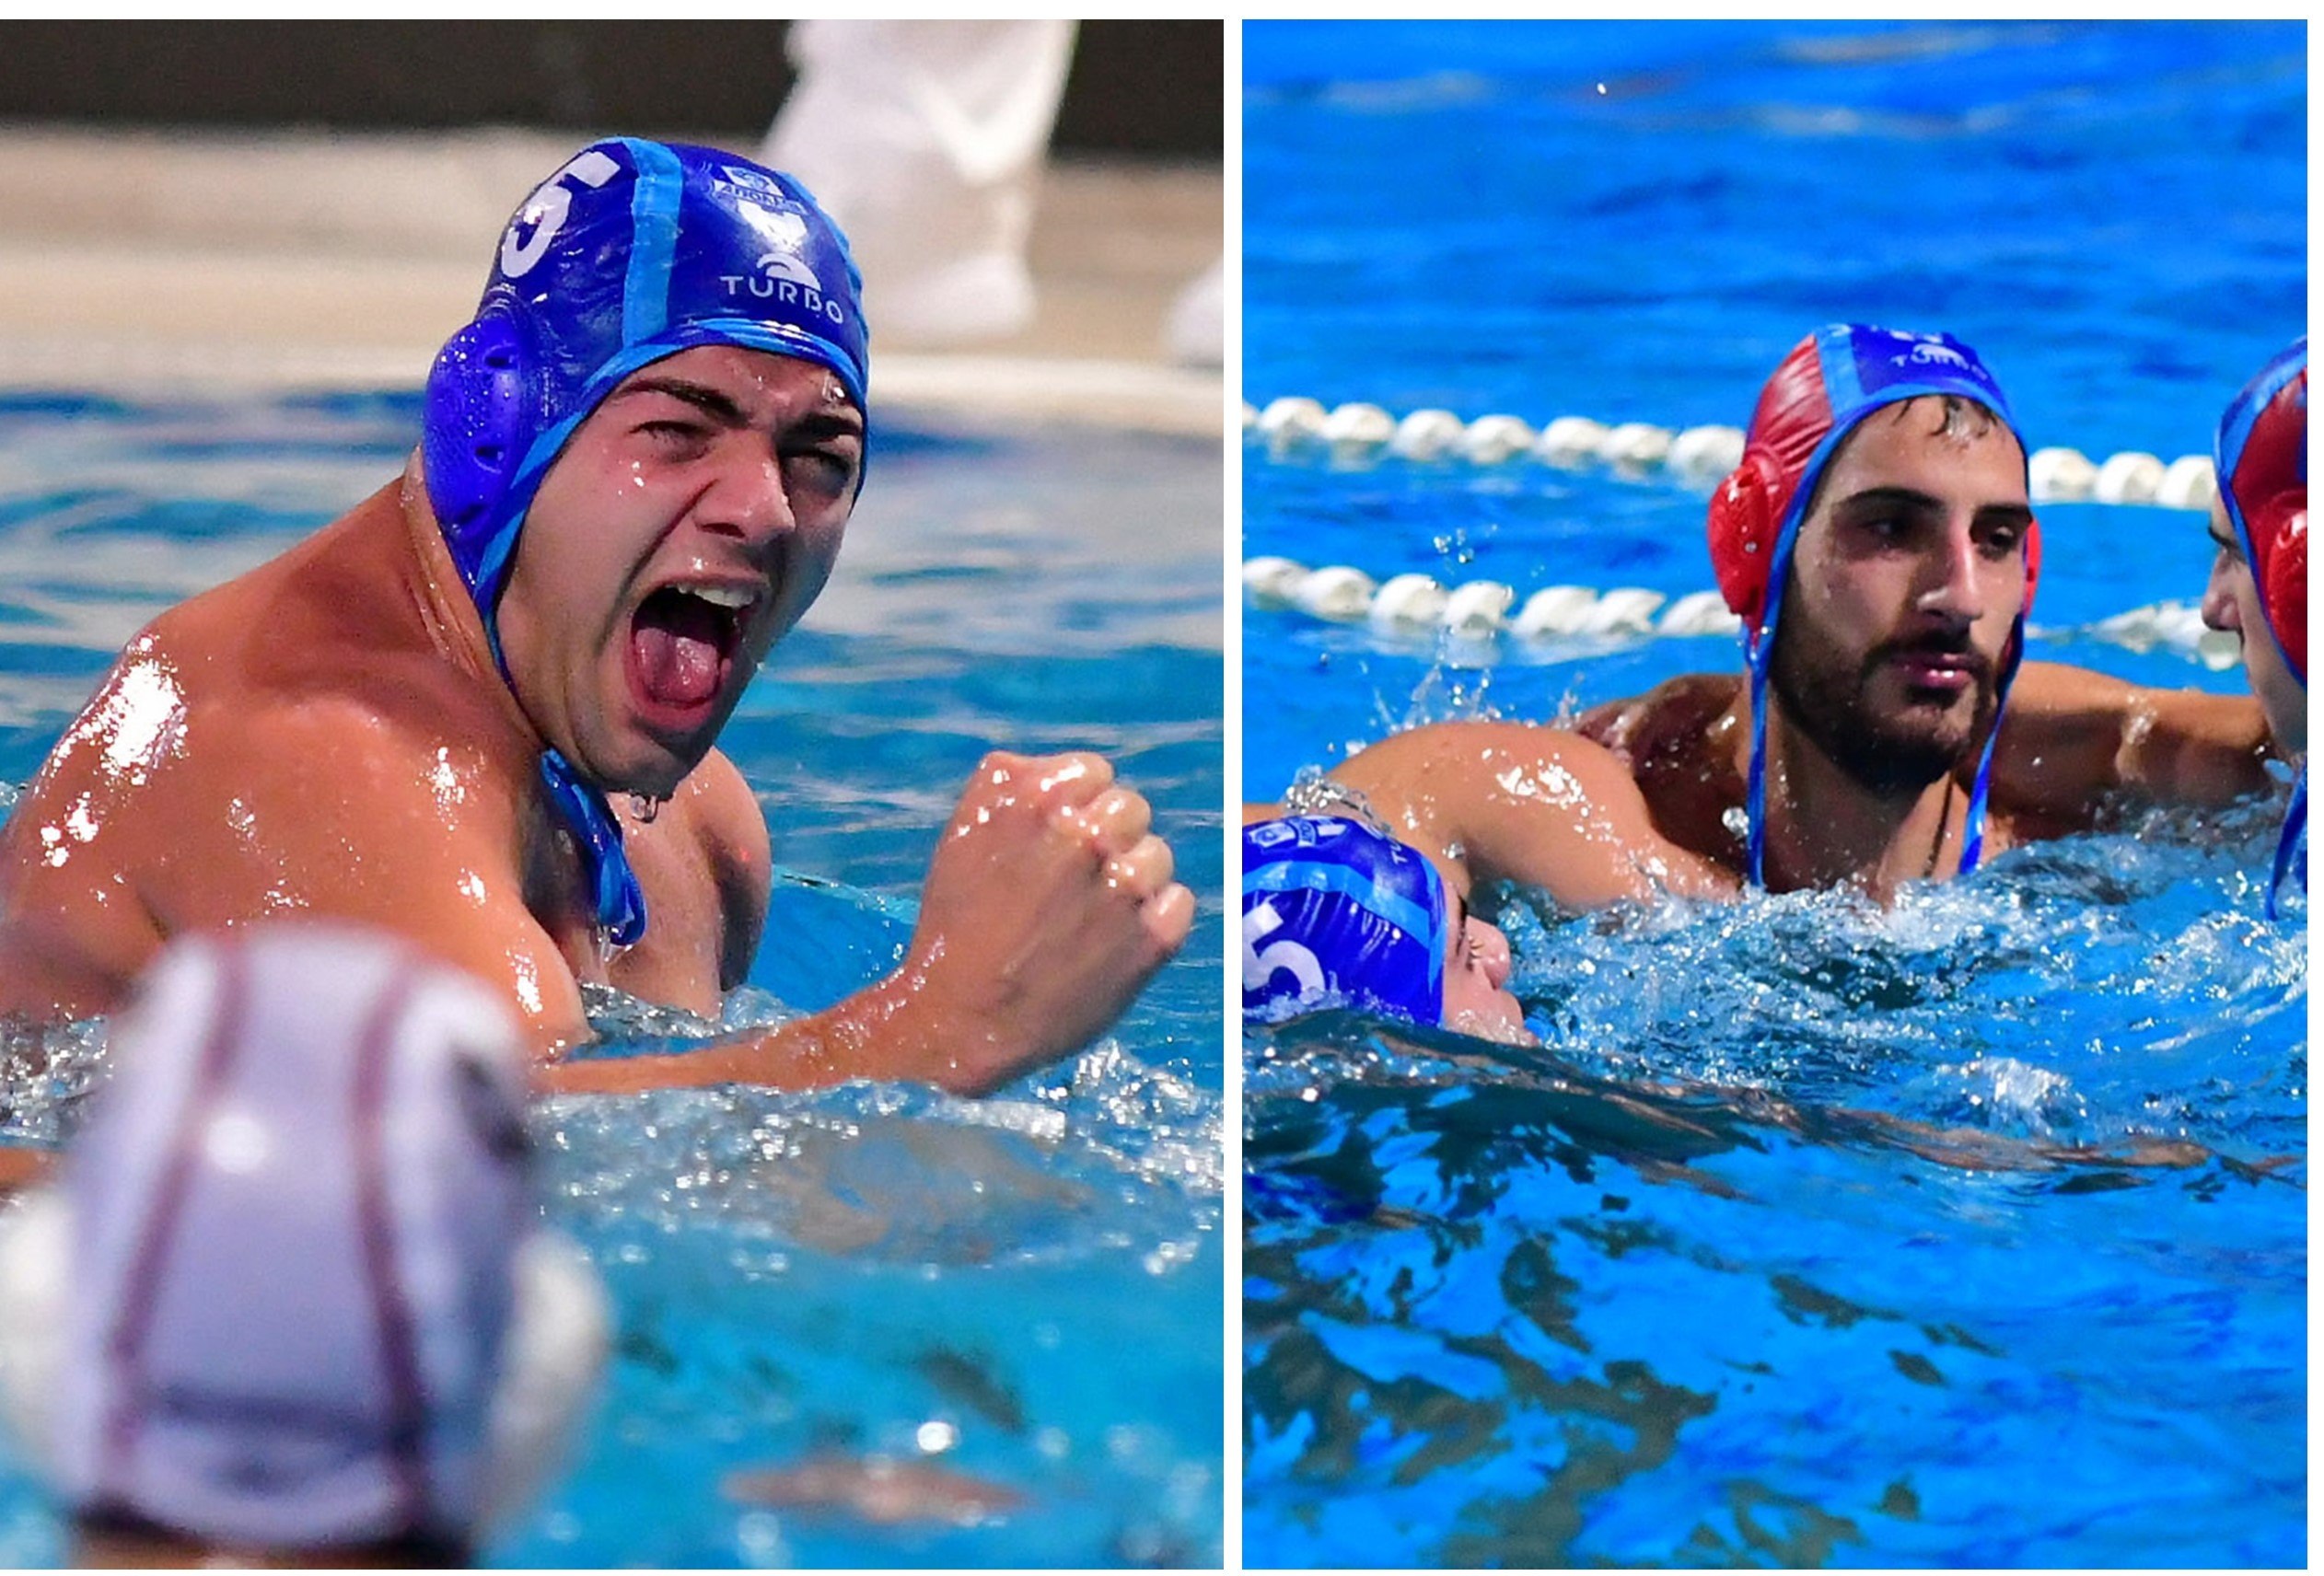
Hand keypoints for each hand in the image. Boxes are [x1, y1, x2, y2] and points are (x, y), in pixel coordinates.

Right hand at [889, 751, 1193, 1093]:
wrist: (960, 1023)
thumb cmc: (954, 930)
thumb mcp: (963, 837)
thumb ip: (1011, 788)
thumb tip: (1057, 770)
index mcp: (1035, 801)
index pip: (1095, 772)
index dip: (1079, 805)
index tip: (1060, 838)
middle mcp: (1085, 836)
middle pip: (1131, 809)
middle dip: (1108, 839)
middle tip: (1076, 883)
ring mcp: (1124, 886)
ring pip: (1157, 855)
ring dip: (1132, 879)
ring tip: (1091, 918)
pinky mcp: (1153, 938)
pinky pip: (1178, 901)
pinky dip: (1155, 918)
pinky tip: (1115, 941)